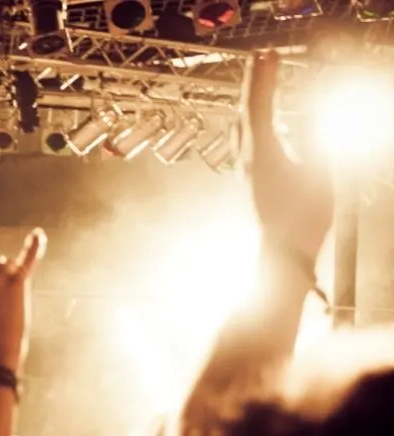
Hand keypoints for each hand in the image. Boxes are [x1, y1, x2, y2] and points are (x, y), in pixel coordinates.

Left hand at [244, 51, 331, 260]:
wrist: (281, 256)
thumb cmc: (302, 219)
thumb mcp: (318, 171)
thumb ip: (314, 134)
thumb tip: (310, 106)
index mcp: (261, 153)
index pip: (259, 105)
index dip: (264, 77)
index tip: (268, 54)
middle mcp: (245, 159)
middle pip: (246, 111)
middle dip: (255, 83)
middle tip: (263, 59)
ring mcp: (244, 172)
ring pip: (241, 127)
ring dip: (251, 101)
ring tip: (259, 82)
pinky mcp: (249, 182)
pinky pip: (244, 142)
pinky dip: (251, 121)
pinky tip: (253, 123)